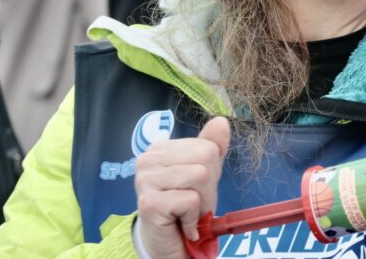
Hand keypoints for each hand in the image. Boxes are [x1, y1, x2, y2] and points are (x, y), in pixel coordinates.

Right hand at [134, 117, 230, 257]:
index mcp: (160, 148)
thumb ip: (212, 147)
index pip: (206, 146)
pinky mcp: (149, 203)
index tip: (196, 189)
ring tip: (187, 213)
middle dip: (209, 187)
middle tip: (193, 204)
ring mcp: (145, 180)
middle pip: (205, 158)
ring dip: (202, 203)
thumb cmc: (185, 207)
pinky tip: (181, 224)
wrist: (170, 244)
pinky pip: (191, 200)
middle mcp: (147, 160)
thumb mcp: (204, 173)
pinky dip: (193, 218)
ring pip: (200, 176)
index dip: (212, 172)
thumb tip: (221, 121)